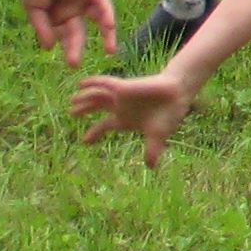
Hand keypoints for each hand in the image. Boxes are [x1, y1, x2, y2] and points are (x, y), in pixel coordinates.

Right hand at [17, 0, 118, 65]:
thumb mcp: (34, 8)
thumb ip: (42, 27)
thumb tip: (49, 48)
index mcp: (60, 18)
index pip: (67, 37)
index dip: (70, 50)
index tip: (73, 64)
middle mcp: (74, 11)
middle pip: (80, 32)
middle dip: (78, 47)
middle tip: (75, 62)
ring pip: (99, 19)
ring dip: (107, 34)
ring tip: (110, 49)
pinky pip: (102, 2)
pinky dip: (106, 14)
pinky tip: (108, 25)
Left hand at [71, 70, 193, 170]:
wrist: (179, 94)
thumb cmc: (169, 113)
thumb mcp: (158, 135)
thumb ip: (152, 150)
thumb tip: (151, 167)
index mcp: (125, 119)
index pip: (104, 126)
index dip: (93, 133)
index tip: (84, 141)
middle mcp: (120, 107)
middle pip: (97, 108)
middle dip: (83, 110)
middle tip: (72, 113)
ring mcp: (120, 97)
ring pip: (96, 97)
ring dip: (83, 98)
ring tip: (72, 100)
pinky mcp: (123, 87)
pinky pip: (104, 84)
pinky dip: (92, 83)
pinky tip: (81, 83)